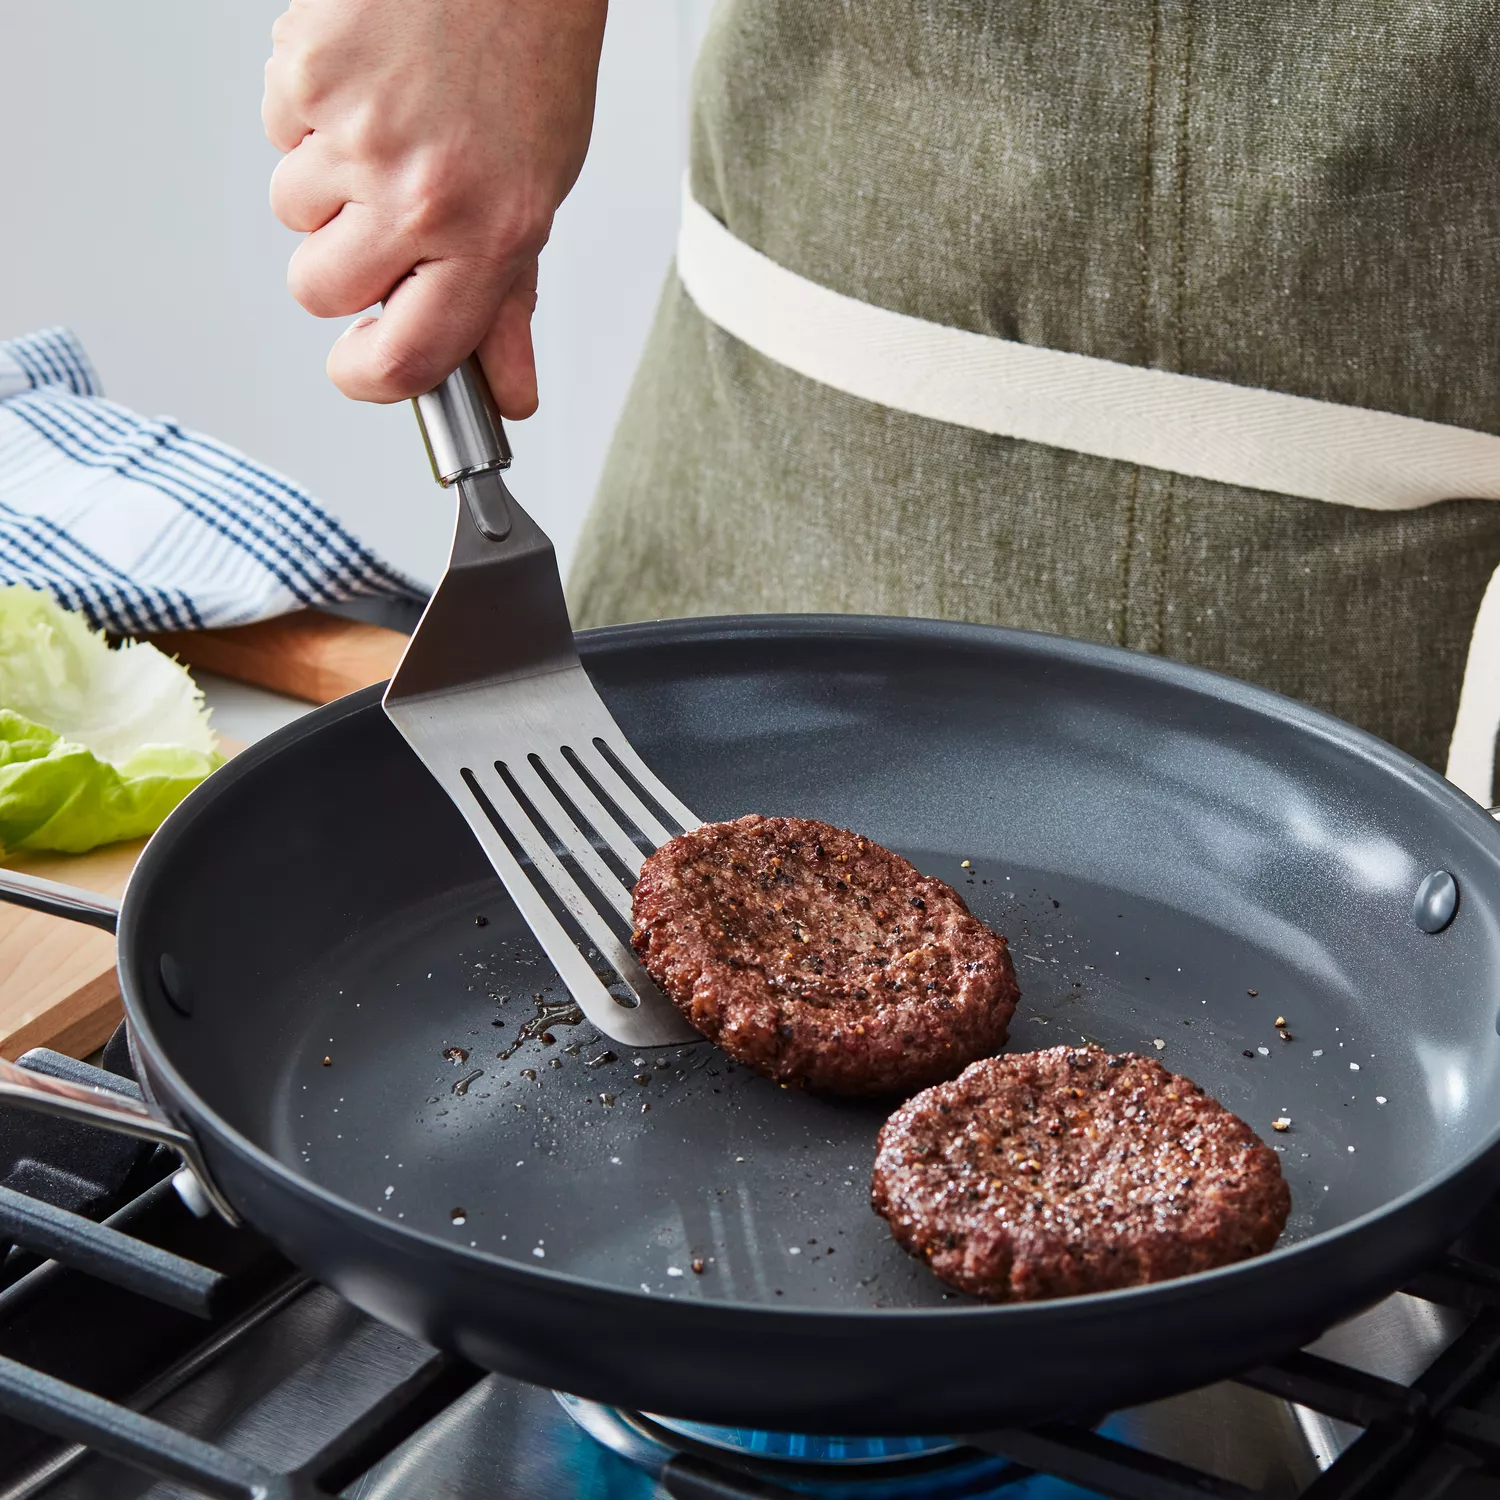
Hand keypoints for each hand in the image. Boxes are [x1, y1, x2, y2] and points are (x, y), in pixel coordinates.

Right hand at [263, 0, 607, 412]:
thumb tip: (510, 397)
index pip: (406, 360)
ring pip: (290, 212)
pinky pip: (278, 131)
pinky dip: (310, 114)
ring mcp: (358, 132)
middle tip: (385, 211)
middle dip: (340, 262)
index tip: (361, 364)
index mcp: (489, 237)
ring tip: (386, 128)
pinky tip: (365, 81)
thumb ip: (508, 302)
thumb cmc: (530, 69)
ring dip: (324, 184)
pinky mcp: (308, 70)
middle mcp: (422, 193)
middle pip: (319, 290)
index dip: (368, 377)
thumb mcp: (536, 199)